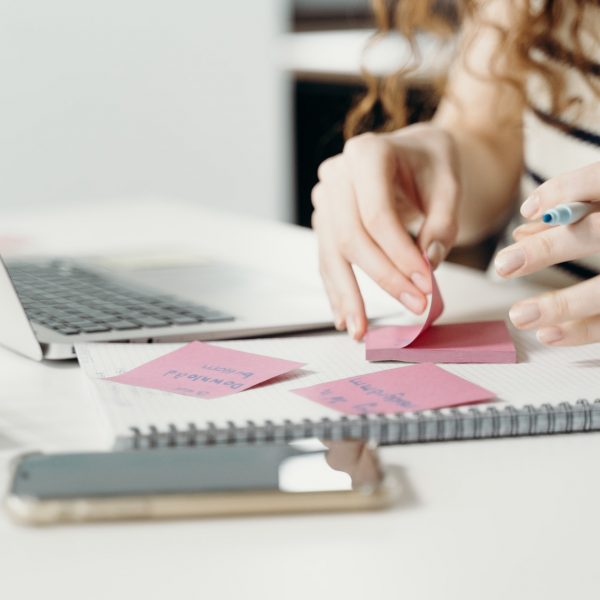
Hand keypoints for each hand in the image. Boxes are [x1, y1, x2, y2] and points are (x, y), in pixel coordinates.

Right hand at [312, 123, 459, 339]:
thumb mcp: (449, 180)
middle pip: (350, 238)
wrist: (409, 152)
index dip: (400, 255)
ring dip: (347, 295)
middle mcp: (337, 175)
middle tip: (414, 306)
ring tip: (360, 330)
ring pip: (331, 254)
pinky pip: (327, 260)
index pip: (377, 216)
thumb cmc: (429, 162)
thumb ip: (443, 221)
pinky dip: (336, 290)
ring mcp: (325, 199)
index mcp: (366, 153)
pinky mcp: (324, 222)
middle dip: (383, 278)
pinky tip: (344, 316)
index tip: (425, 285)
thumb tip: (428, 263)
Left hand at [494, 161, 599, 345]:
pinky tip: (552, 334)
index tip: (527, 210)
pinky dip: (585, 329)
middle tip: (504, 264)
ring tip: (520, 315)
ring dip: (562, 305)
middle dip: (548, 250)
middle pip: (598, 234)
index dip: (565, 190)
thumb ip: (578, 212)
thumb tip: (524, 228)